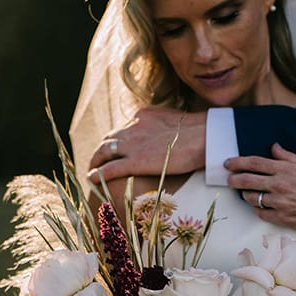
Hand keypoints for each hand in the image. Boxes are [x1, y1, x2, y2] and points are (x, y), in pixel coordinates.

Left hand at [87, 108, 205, 182]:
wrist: (204, 136)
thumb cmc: (197, 131)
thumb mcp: (173, 121)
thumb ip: (162, 127)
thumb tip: (164, 135)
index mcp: (141, 116)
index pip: (122, 129)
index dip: (115, 141)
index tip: (113, 149)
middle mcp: (132, 127)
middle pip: (108, 139)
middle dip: (100, 150)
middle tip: (96, 161)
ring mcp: (132, 144)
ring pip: (103, 152)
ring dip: (95, 162)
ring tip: (91, 171)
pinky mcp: (136, 161)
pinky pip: (110, 168)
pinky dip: (98, 174)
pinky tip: (92, 179)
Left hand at [225, 142, 295, 240]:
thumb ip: (289, 157)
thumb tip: (274, 148)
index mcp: (286, 170)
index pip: (255, 163)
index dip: (238, 162)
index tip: (229, 163)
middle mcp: (280, 185)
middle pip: (247, 180)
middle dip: (234, 179)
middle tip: (229, 179)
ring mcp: (279, 203)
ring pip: (251, 198)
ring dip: (246, 195)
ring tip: (246, 193)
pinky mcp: (280, 218)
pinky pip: (260, 213)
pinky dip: (258, 209)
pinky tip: (261, 206)